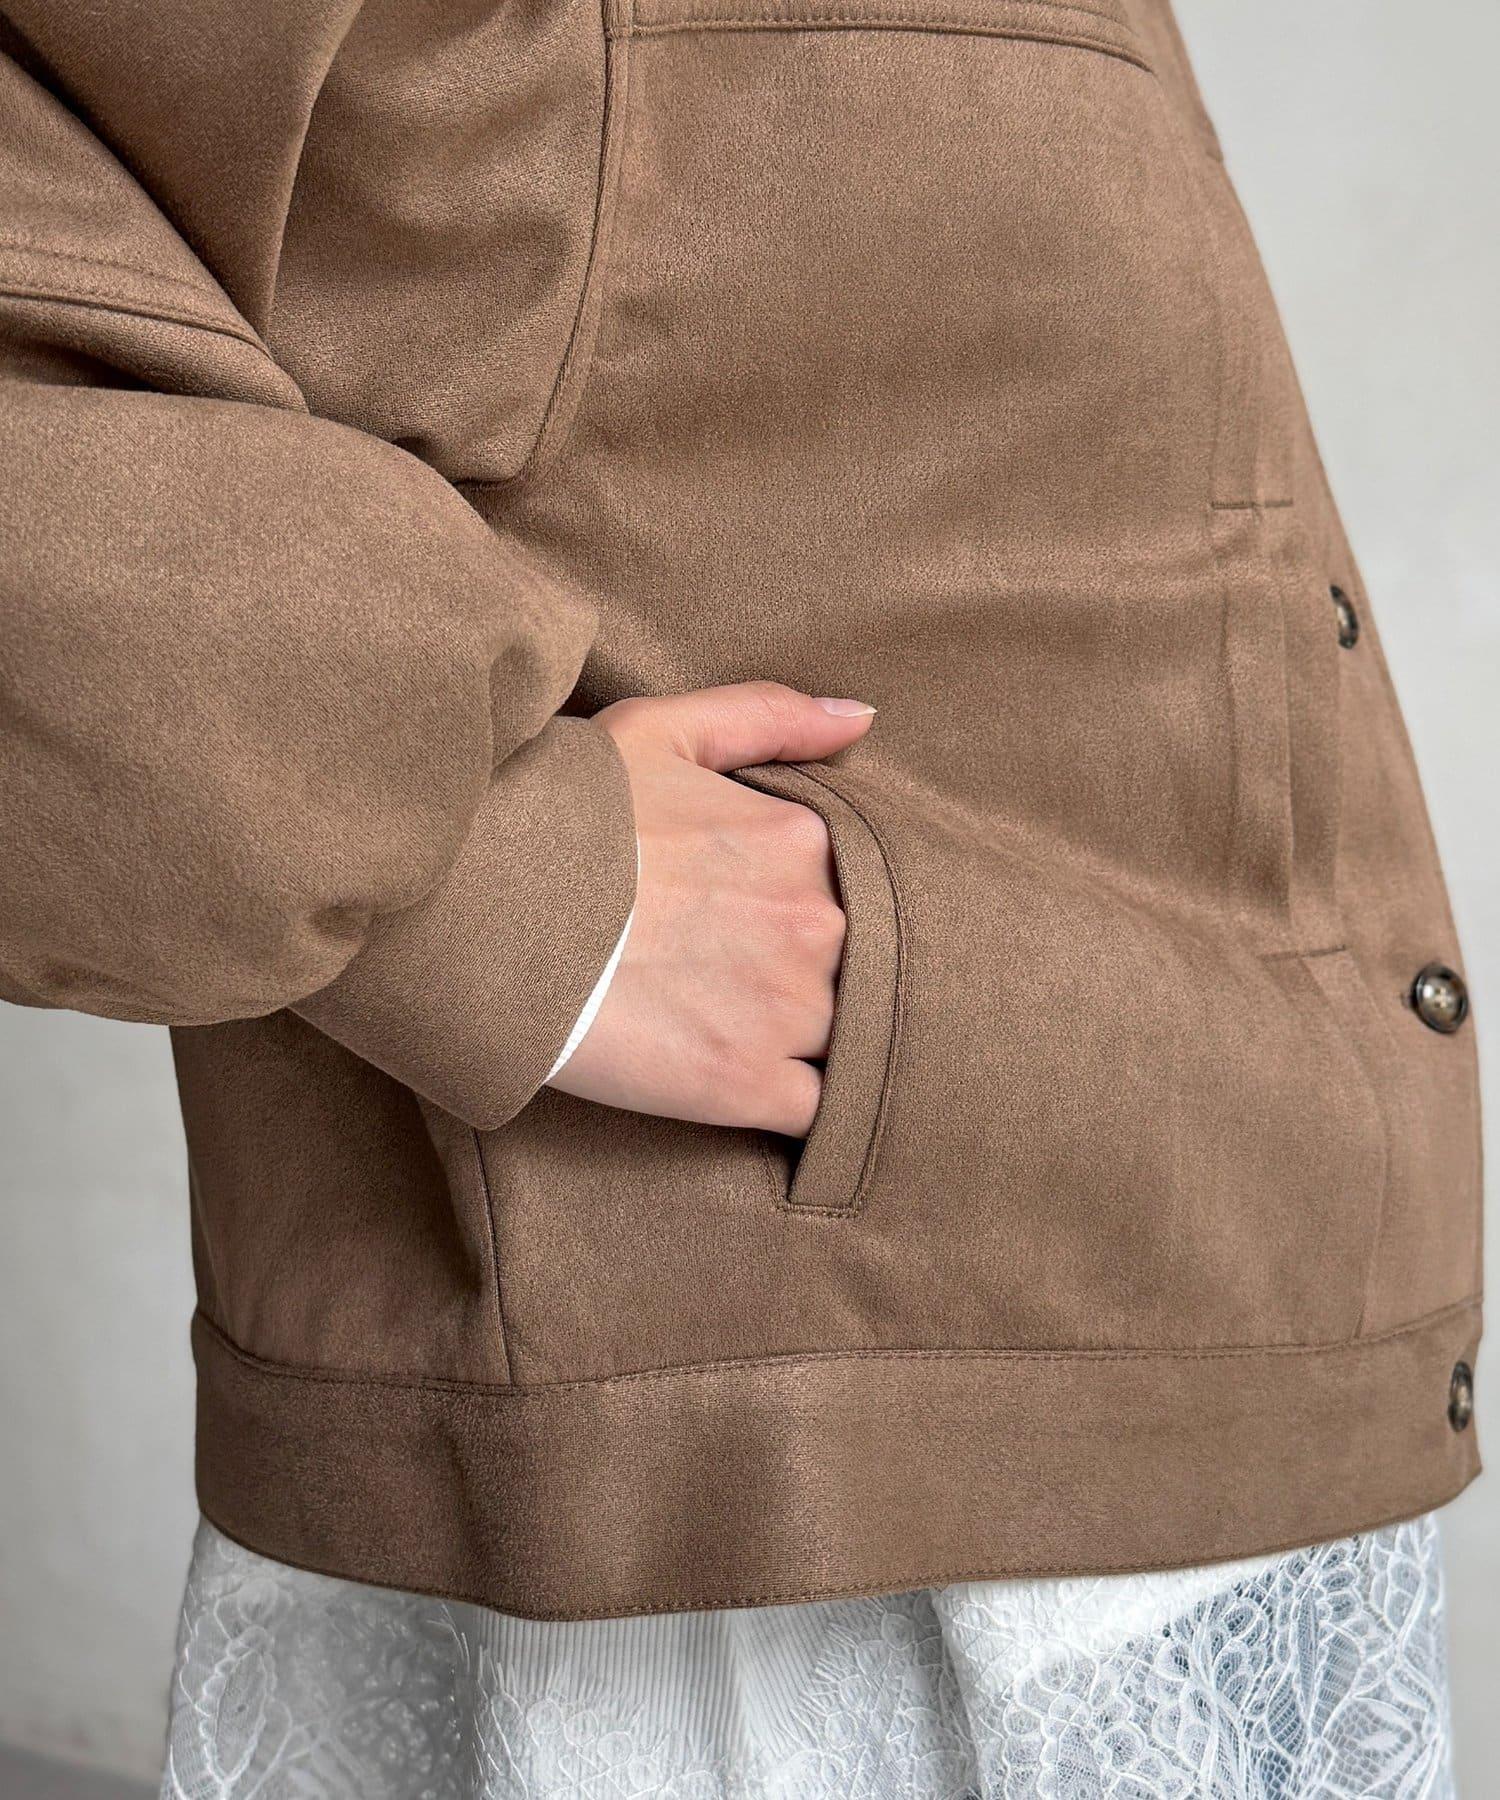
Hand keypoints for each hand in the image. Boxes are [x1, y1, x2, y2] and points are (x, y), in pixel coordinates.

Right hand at [548, 682, 875, 1135]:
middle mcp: (815, 922)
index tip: (750, 920)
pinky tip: (757, 1092)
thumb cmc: (559, 816)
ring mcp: (789, 1009)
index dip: (802, 908)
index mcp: (802, 839)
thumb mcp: (659, 731)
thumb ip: (770, 717)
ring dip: (814, 1042)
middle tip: (738, 981)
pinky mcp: (749, 1086)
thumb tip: (863, 719)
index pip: (850, 887)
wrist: (475, 915)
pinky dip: (805, 1109)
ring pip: (847, 1037)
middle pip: (857, 963)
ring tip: (742, 1035)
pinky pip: (820, 1111)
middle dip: (811, 974)